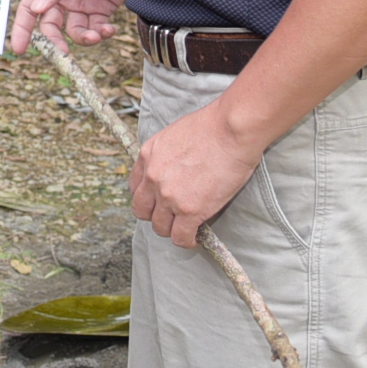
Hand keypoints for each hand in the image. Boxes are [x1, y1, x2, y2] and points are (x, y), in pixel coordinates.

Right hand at [10, 0, 133, 52]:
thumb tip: (36, 9)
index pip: (30, 6)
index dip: (22, 28)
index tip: (19, 49)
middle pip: (51, 24)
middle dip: (55, 40)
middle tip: (63, 52)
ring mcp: (83, 0)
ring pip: (75, 30)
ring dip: (83, 38)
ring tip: (96, 36)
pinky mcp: (102, 6)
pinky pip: (97, 27)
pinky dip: (101, 33)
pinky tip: (109, 30)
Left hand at [129, 101, 262, 248]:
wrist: (231, 130)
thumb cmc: (212, 126)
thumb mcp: (174, 134)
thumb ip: (165, 154)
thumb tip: (173, 166)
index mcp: (147, 156)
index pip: (135, 188)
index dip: (147, 197)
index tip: (158, 201)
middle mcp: (153, 178)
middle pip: (142, 211)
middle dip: (155, 215)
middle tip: (171, 216)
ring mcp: (170, 196)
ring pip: (160, 227)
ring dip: (172, 230)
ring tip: (185, 228)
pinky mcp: (190, 211)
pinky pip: (181, 237)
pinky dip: (187, 241)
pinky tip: (195, 238)